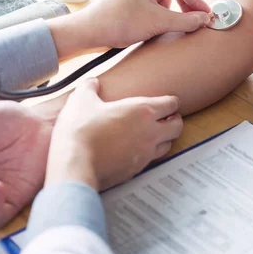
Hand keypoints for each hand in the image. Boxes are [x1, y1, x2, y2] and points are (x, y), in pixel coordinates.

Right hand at [46, 78, 182, 190]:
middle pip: (177, 126)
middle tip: (164, 118)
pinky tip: (134, 151)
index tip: (164, 102)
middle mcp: (150, 133)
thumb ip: (89, 87)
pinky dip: (148, 154)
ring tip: (152, 134)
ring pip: (168, 145)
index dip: (170, 102)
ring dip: (164, 138)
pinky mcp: (136, 171)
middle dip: (173, 120)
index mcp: (142, 111)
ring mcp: (145, 154)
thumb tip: (91, 83)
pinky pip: (150, 161)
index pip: (171, 104)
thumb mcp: (81, 100)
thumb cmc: (81, 130)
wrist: (75, 165)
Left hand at [49, 0, 211, 54]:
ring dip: (172, 9)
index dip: (197, 0)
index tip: (207, 16)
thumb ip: (185, 20)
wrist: (90, 32)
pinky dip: (161, 11)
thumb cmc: (119, 23)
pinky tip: (158, 24)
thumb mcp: (158, 22)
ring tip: (174, 24)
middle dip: (186, 3)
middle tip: (197, 20)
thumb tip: (205, 19)